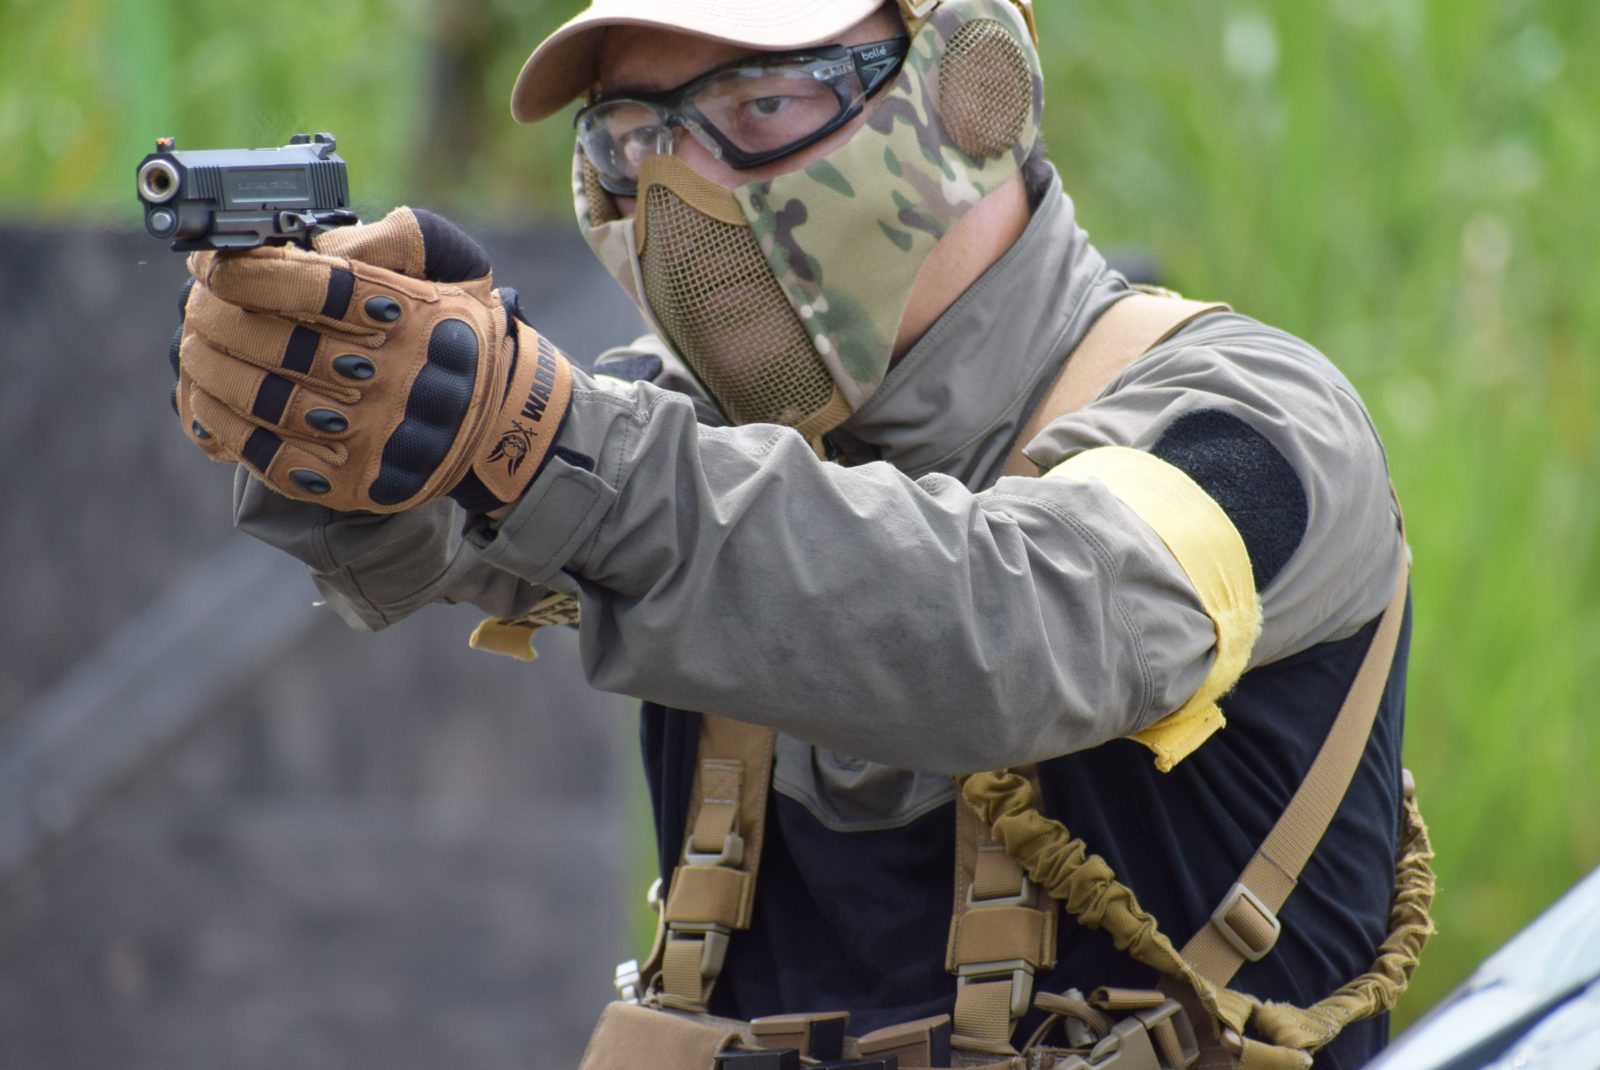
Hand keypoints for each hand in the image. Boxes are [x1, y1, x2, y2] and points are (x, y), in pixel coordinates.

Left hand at [173, 208, 571, 513]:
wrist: (499, 423)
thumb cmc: (459, 333)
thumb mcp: (455, 265)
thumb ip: (396, 235)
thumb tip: (318, 243)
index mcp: (407, 314)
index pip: (306, 283)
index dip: (240, 268)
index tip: (210, 261)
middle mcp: (388, 375)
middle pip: (270, 339)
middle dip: (211, 314)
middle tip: (196, 303)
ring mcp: (367, 433)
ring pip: (258, 397)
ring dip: (208, 367)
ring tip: (195, 346)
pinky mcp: (350, 479)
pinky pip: (265, 454)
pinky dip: (223, 424)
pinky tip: (206, 399)